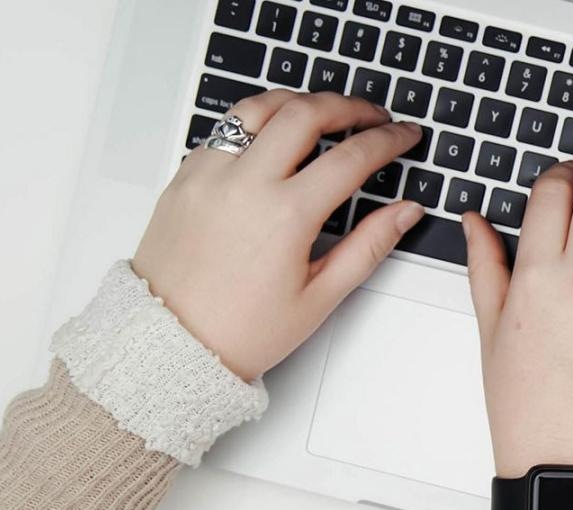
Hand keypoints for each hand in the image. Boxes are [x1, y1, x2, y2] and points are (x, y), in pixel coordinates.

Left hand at [133, 90, 424, 379]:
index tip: (404, 136)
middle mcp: (244, 184)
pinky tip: (274, 139)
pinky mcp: (184, 178)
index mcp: (285, 215)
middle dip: (348, 106)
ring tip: (322, 112)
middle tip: (372, 115)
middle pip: (305, 112)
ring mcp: (209, 175)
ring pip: (258, 107)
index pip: (352, 156)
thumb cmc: (239, 330)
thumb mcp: (320, 297)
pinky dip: (256, 123)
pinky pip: (224, 130)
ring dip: (298, 102)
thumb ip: (369, 246)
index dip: (388, 139)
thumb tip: (404, 212)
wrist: (168, 344)